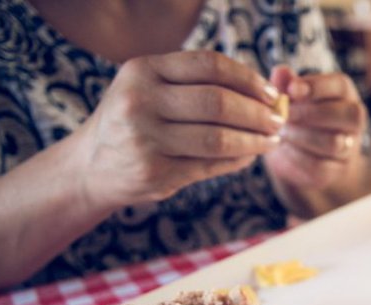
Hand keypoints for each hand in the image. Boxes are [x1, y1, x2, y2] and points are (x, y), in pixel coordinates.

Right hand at [73, 51, 283, 211]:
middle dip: (257, 113)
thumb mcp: (152, 88)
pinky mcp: (155, 173)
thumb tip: (265, 92)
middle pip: (217, 102)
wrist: (92, 166)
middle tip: (278, 120)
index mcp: (142, 70)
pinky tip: (250, 156)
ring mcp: (145, 139)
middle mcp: (140, 101)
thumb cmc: (137, 120)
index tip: (270, 93)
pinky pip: (211, 166)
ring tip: (272, 141)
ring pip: (218, 139)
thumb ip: (197, 83)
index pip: (209, 65)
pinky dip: (238, 161)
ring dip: (254, 141)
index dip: (247, 79)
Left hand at [263, 67, 366, 192]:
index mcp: (344, 94)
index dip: (317, 86)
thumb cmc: (295, 116)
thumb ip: (285, 83)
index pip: (340, 85)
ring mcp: (349, 147)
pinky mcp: (337, 170)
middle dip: (310, 113)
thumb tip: (281, 72)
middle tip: (284, 115)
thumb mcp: (289, 97)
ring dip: (302, 137)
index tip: (292, 89)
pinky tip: (283, 150)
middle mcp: (353, 119)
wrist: (297, 153)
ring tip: (281, 132)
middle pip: (347, 114)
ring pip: (334, 143)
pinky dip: (297, 158)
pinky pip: (321, 166)